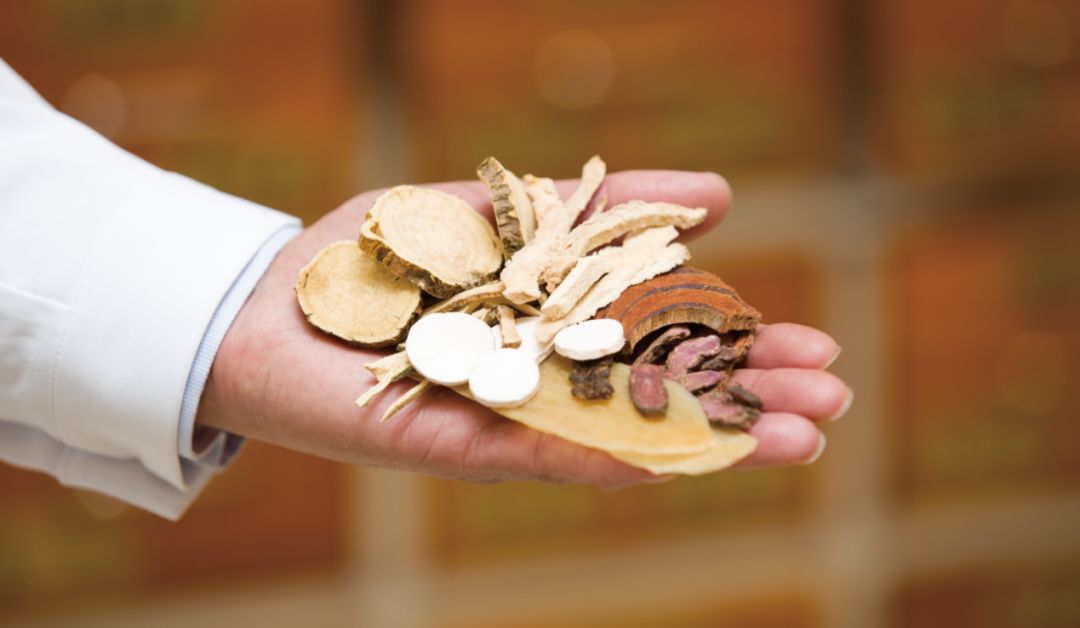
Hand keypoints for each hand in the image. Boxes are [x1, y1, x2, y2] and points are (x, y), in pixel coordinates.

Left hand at [195, 171, 851, 487]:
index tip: (815, 348)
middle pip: (662, 392)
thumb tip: (724, 195)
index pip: (670, 341)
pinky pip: (551, 448)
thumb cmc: (382, 253)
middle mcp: (547, 379)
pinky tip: (691, 457)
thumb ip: (603, 206)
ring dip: (709, 436)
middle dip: (747, 396)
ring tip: (799, 439)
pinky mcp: (464, 440)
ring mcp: (511, 414)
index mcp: (561, 327)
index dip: (742, 346)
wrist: (271, 298)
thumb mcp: (505, 206)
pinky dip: (618, 452)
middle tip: (833, 404)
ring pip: (623, 430)